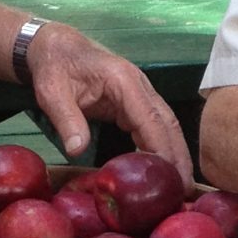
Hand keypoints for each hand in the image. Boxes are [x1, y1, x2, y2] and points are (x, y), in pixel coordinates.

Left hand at [21, 22, 193, 181]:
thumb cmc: (55, 66)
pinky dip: (162, 146)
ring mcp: (140, 93)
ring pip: (166, 125)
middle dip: (179, 156)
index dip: (162, 148)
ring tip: (181, 185)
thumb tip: (77, 151)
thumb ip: (66, 120)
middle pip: (168, 123)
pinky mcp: (135, 102)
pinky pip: (154, 126)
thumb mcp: (52, 93)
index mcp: (123, 81)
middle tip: (185, 189)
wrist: (56, 47)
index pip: (151, 118)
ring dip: (175, 153)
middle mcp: (140, 86)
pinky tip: (163, 169)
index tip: (169, 175)